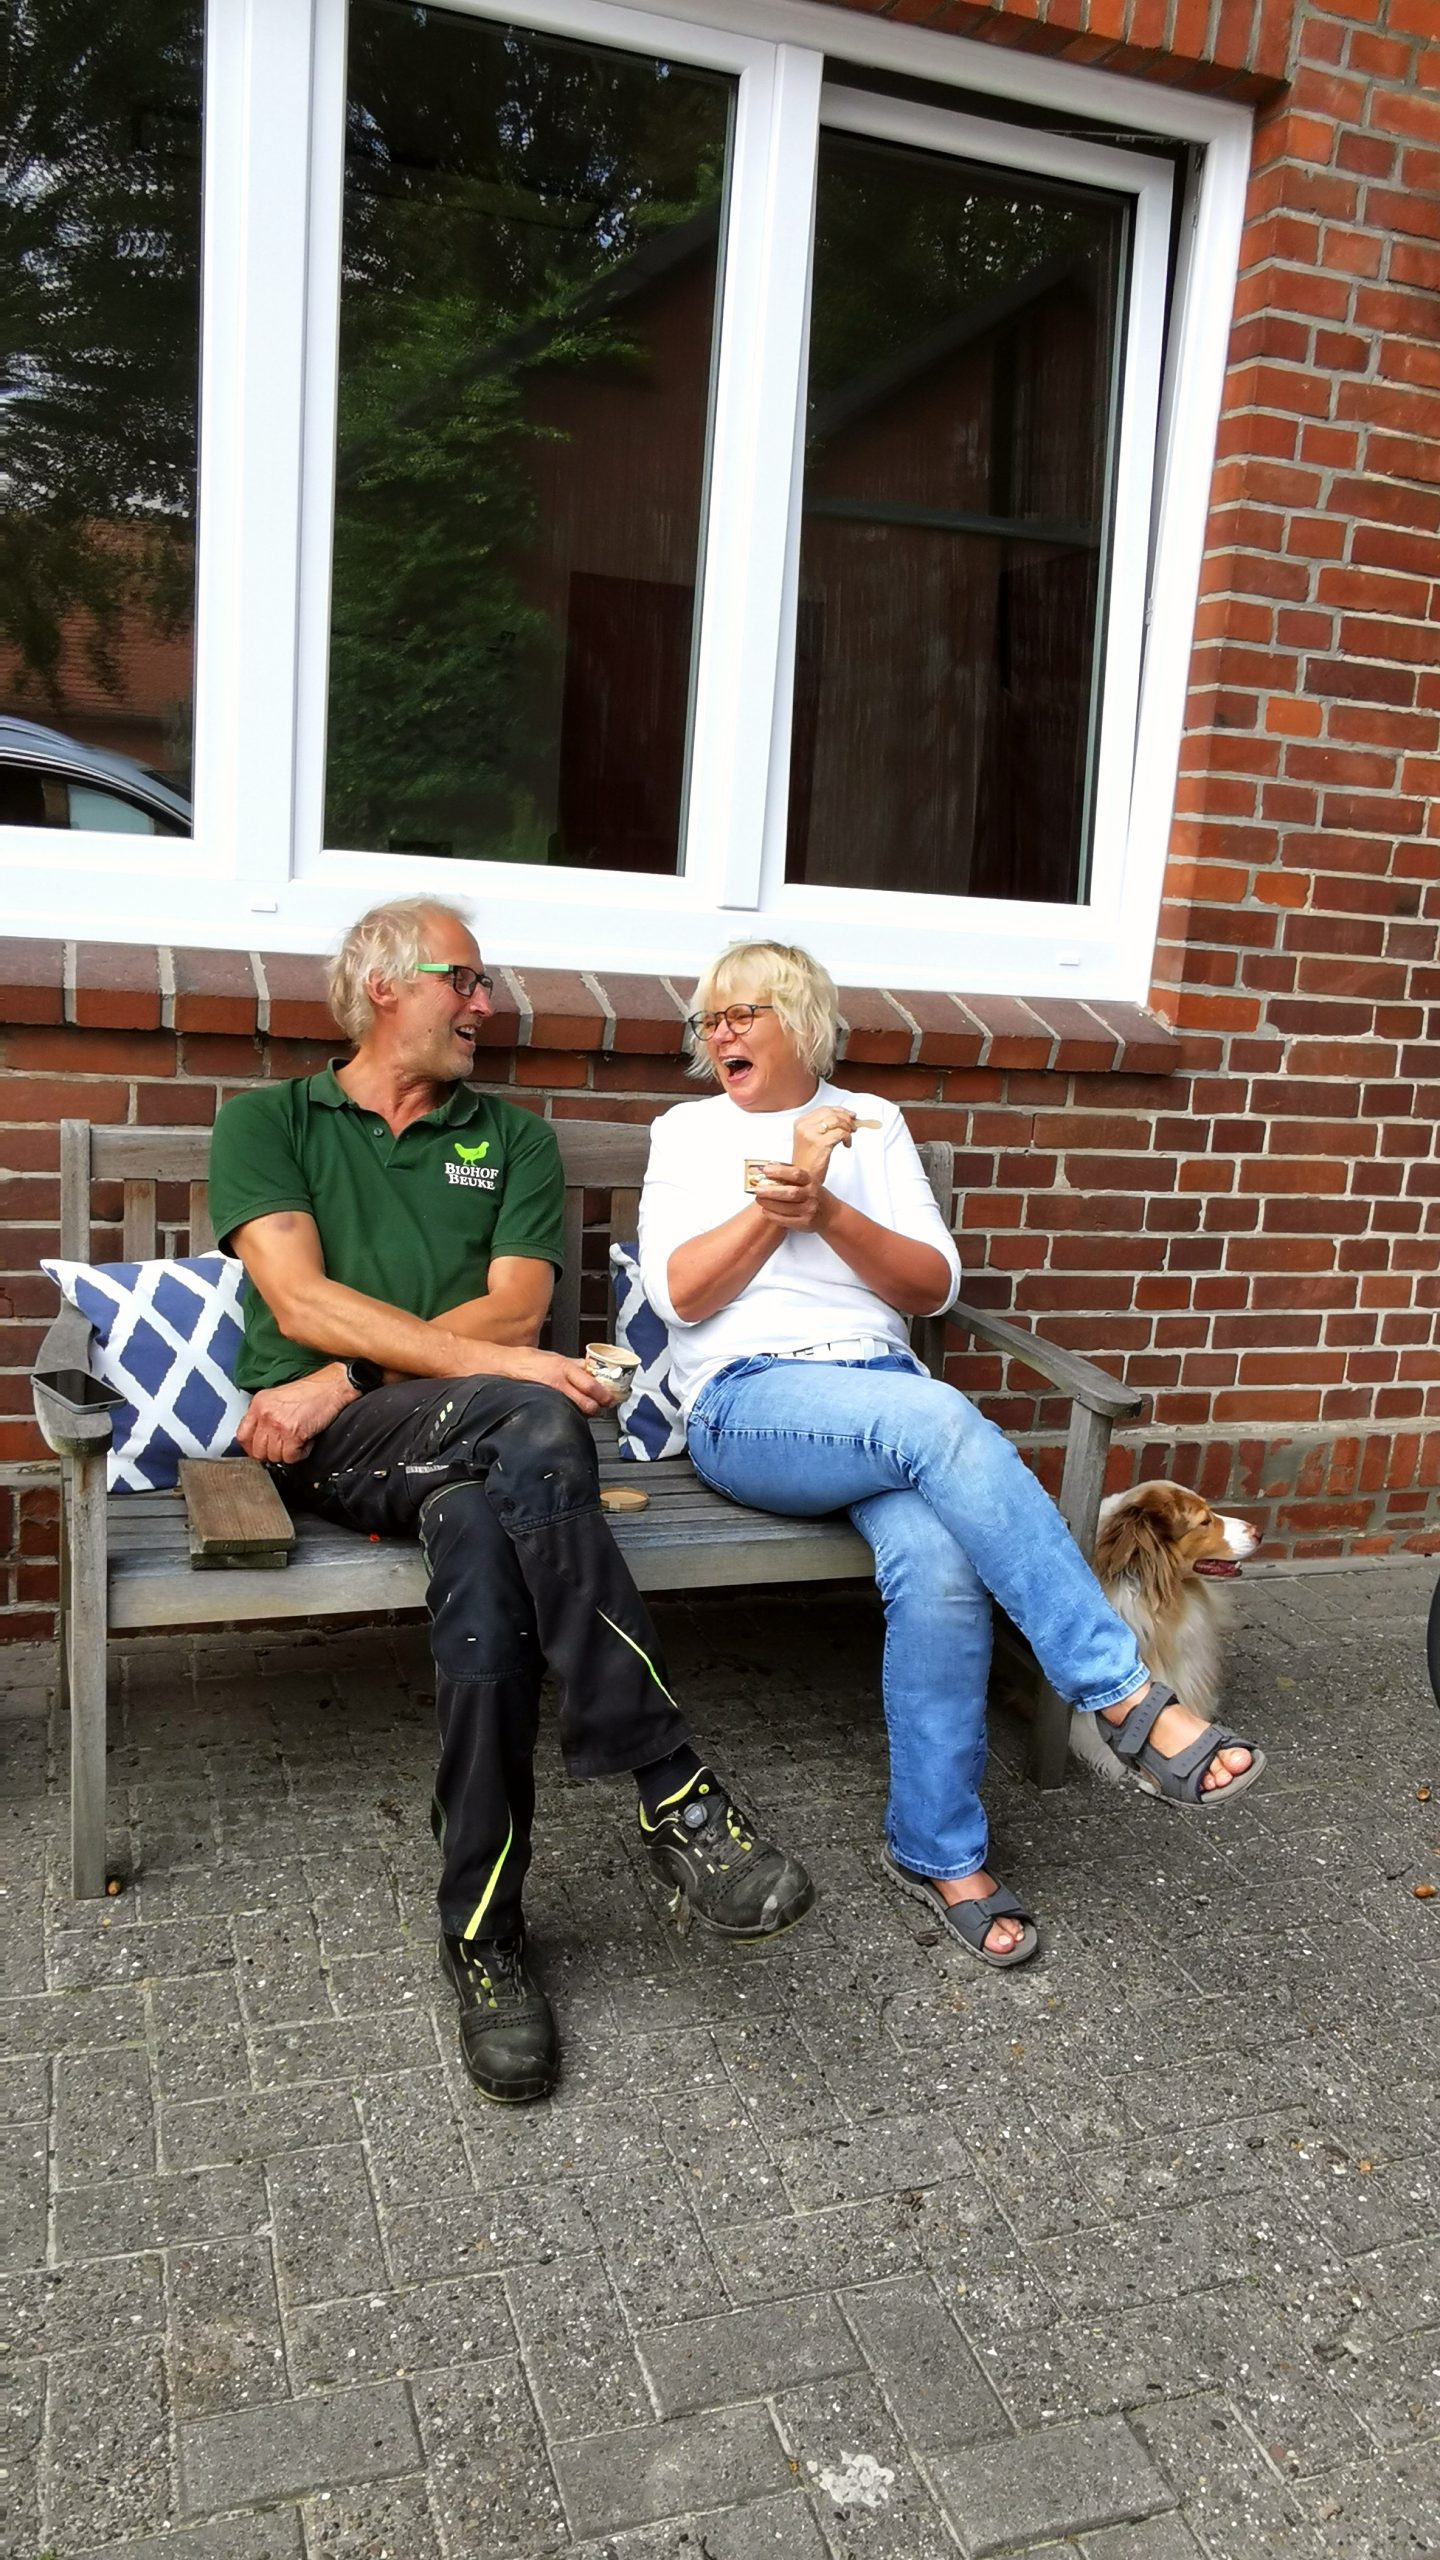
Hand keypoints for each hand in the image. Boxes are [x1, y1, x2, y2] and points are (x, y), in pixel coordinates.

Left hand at [236, 1364, 353, 1465]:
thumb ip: (264, 1414)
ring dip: (288, 1453)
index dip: (251, 1447)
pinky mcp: (293, 1434)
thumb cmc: (310, 1391)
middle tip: (283, 1447)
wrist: (332, 1386)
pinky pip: (291, 1457)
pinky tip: (306, 1443)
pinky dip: (300, 1454)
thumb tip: (260, 1435)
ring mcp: (278, 1424)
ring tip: (297, 1442)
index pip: (242, 1435)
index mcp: (259, 1403)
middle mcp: (265, 1414)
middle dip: (272, 1453)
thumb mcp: (278, 1396)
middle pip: (257, 1450)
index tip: (260, 1450)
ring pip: (274, 1456)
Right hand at [513, 1348, 620, 1416]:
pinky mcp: (542, 1404)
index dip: (605, 1395)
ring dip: (586, 1412)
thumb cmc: (529, 1360)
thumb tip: (592, 1369)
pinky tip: (572, 1411)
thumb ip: (575, 1365)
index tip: (611, 1398)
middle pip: (587, 1403)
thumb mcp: (556, 1357)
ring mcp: (550, 1396)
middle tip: (603, 1406)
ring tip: (589, 1409)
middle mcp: (558, 1382)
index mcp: (564, 1367)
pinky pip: (562, 1412)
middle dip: (598, 1408)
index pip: (591, 1384)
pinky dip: (571, 1413)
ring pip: (576, 1411)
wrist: (506, 1366)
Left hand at [751, 1160, 832, 1231]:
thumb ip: (791, 1176)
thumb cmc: (814, 1195)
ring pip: (786, 1207)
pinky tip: (766, 1210)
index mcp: (812, 1181)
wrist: (830, 1215)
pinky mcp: (804, 1223)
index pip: (796, 1174)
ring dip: (769, 1203)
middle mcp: (811, 1195)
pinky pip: (785, 1220)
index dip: (780, 1171)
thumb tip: (767, 1170)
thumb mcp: (808, 1181)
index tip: (766, 1170)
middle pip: (790, 1192)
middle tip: (757, 1189)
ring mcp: (809, 1210)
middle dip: (771, 1191)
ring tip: (759, 1199)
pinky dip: (773, 1215)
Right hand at [791, 1104, 857, 1178]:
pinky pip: (841, 1133)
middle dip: (846, 1118)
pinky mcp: (820, 1143)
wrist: (803, 1180)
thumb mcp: (810, 1139)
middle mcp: (804, 1126)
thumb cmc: (808, 1162)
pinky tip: (846, 1144)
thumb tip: (844, 1118)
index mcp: (801, 1123)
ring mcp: (811, 1134)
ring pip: (836, 1121)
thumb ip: (823, 1126)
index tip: (850, 1115)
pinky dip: (848, 1137)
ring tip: (850, 1135)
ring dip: (848, 1127)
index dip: (840, 1111)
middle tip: (853, 1126)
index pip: (824, 1109)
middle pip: (831, 1113)